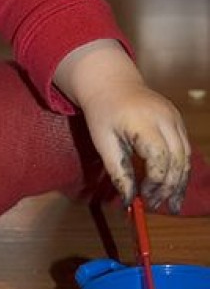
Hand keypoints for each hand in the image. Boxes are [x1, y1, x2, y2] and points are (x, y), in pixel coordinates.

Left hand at [81, 83, 190, 212]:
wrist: (111, 82)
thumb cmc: (103, 112)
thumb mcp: (103, 142)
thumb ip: (118, 171)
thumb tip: (128, 201)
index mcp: (142, 121)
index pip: (159, 157)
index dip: (154, 181)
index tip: (142, 196)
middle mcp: (164, 117)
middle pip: (177, 159)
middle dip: (169, 187)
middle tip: (157, 206)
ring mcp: (174, 117)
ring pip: (185, 156)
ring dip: (180, 182)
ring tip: (170, 204)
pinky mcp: (177, 119)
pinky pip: (184, 148)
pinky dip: (181, 169)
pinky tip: (173, 186)